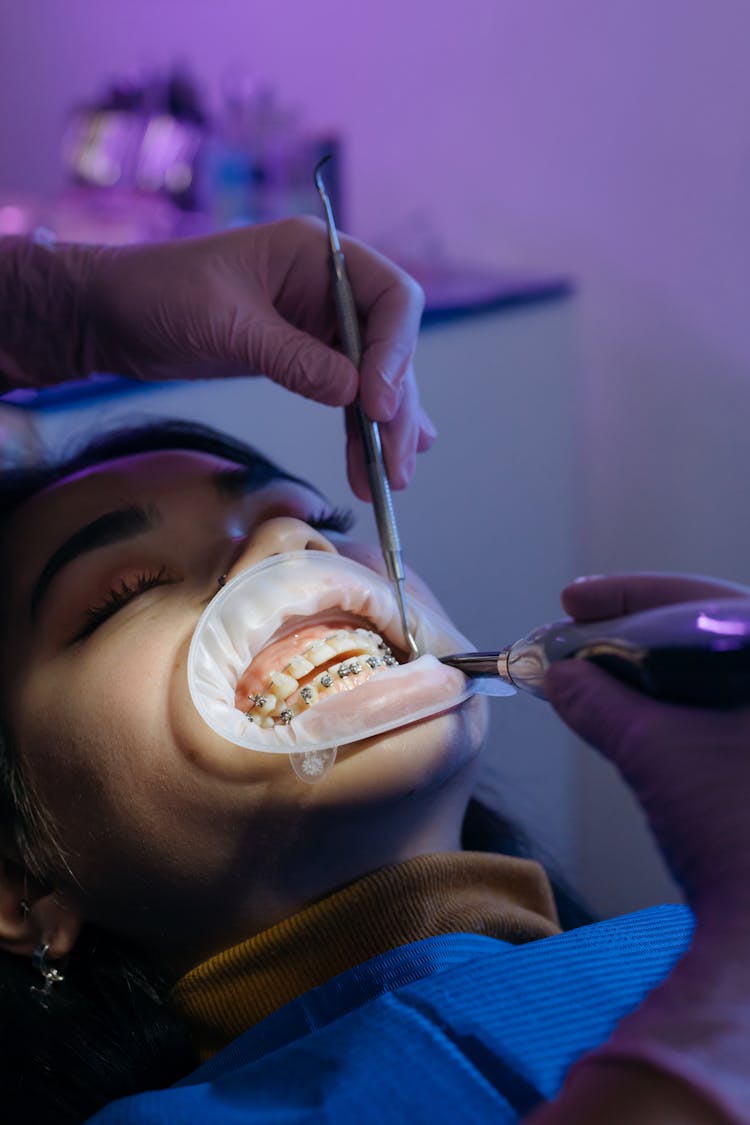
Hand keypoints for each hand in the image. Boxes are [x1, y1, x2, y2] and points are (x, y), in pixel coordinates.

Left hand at [77, 218, 433, 497]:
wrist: (110, 313)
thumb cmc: (158, 295)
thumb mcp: (227, 325)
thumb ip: (292, 358)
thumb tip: (355, 395)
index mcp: (318, 254)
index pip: (392, 298)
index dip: (395, 352)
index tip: (375, 405)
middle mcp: (330, 286)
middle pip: (391, 347)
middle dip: (396, 408)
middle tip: (394, 466)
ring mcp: (320, 323)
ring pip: (373, 377)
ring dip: (384, 428)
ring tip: (391, 480)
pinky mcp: (303, 357)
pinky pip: (347, 392)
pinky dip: (363, 426)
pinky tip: (385, 455)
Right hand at [544, 572, 749, 911]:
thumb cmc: (735, 836)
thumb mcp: (654, 752)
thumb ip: (599, 702)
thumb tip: (560, 674)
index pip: (704, 602)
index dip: (630, 595)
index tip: (574, 599)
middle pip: (708, 632)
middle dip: (636, 631)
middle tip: (578, 631)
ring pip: (714, 673)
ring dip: (652, 671)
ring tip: (595, 674)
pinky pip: (725, 709)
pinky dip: (675, 706)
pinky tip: (636, 716)